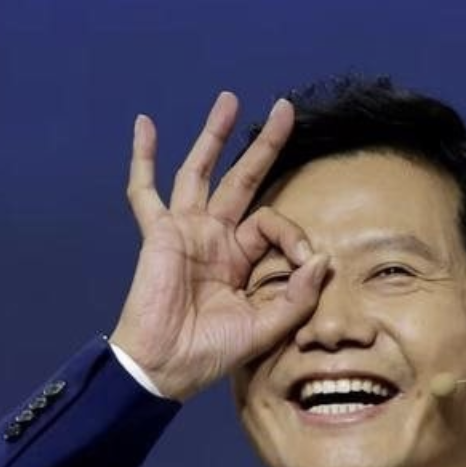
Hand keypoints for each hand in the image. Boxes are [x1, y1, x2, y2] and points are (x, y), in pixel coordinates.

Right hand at [110, 92, 328, 400]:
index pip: (274, 223)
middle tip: (285, 108)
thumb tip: (322, 257)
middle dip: (263, 145)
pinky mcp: (160, 233)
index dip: (295, 235)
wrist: (164, 366)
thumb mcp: (266, 327)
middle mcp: (216, 238)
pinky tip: (144, 125)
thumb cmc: (210, 353)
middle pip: (243, 179)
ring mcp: (186, 231)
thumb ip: (297, 295)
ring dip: (214, 136)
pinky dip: (143, 158)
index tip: (305, 261)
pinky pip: (145, 191)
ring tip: (229, 100)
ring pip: (200, 172)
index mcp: (242, 259)